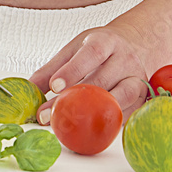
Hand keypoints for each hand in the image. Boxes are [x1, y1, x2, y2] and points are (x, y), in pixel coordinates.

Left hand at [28, 17, 155, 125]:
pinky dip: (106, 125)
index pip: (91, 53)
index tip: (54, 86)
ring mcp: (137, 80)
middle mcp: (125, 59)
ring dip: (93, 116)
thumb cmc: (100, 48)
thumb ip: (52, 67)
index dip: (73, 70)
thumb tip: (28, 88)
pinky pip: (125, 116)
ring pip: (119, 101)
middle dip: (74, 102)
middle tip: (48, 116)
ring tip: (69, 126)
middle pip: (102, 82)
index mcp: (106, 41)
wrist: (136, 46)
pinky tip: (89, 130)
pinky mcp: (142, 100)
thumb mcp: (75, 48)